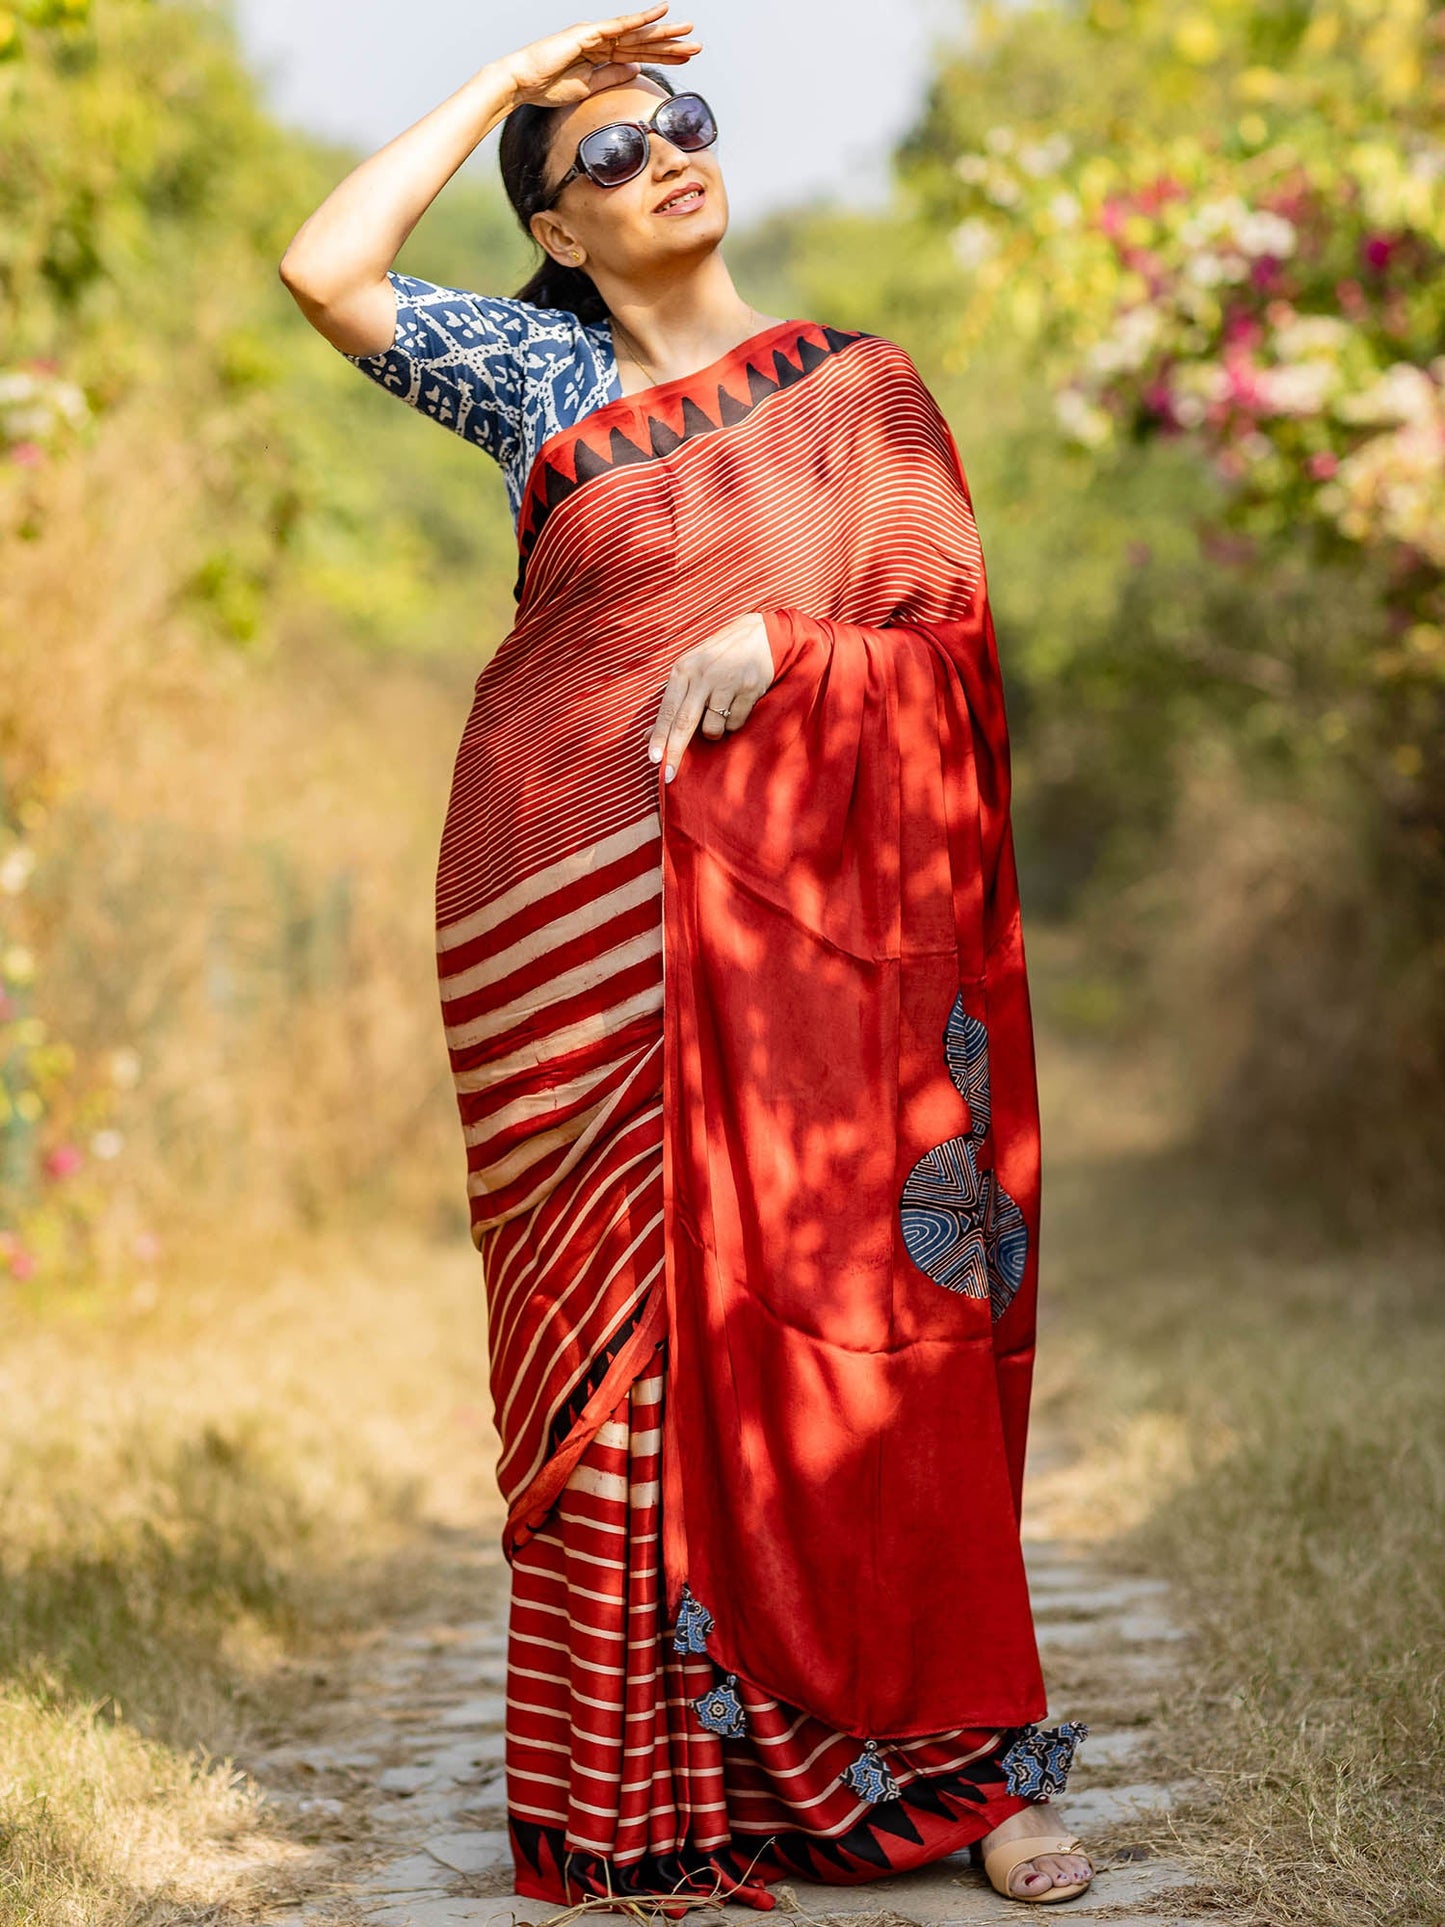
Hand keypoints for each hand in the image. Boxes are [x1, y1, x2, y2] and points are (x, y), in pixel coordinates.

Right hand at [503, 7, 700, 109]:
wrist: (522, 83)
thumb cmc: (548, 87)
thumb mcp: (588, 87)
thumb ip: (611, 76)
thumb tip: (636, 68)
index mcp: (601, 56)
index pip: (639, 55)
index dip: (663, 56)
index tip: (686, 58)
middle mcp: (601, 40)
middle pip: (642, 42)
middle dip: (670, 43)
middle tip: (697, 44)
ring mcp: (595, 35)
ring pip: (636, 33)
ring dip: (663, 31)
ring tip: (687, 30)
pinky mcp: (588, 33)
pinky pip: (619, 26)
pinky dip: (640, 19)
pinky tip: (658, 13)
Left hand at [647, 613, 774, 782]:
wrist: (759, 635)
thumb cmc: (718, 657)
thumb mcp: (690, 670)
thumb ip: (671, 702)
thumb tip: (645, 736)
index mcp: (683, 670)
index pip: (667, 711)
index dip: (659, 737)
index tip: (653, 759)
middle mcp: (702, 676)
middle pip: (685, 723)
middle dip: (676, 752)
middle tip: (669, 775)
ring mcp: (727, 682)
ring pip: (713, 728)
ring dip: (714, 733)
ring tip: (719, 714)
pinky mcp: (749, 689)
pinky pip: (735, 723)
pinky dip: (734, 722)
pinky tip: (736, 706)